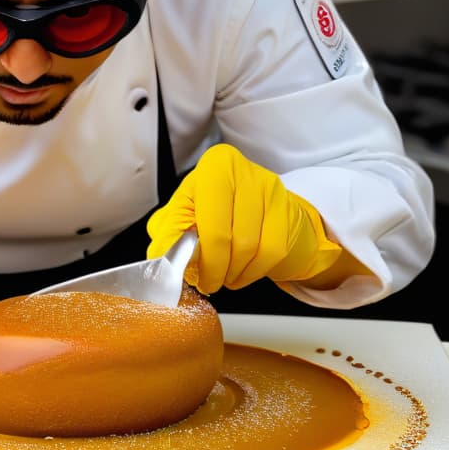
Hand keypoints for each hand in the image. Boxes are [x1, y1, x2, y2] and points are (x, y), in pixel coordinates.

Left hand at [146, 144, 343, 294]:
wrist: (258, 208)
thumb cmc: (216, 210)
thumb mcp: (184, 215)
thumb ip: (168, 233)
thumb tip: (159, 257)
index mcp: (213, 167)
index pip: (203, 222)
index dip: (197, 257)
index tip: (192, 275)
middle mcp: (242, 171)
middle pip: (227, 237)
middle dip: (214, 269)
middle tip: (208, 282)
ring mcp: (270, 190)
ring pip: (250, 248)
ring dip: (234, 272)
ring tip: (224, 275)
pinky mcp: (289, 210)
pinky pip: (272, 253)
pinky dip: (254, 272)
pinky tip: (243, 271)